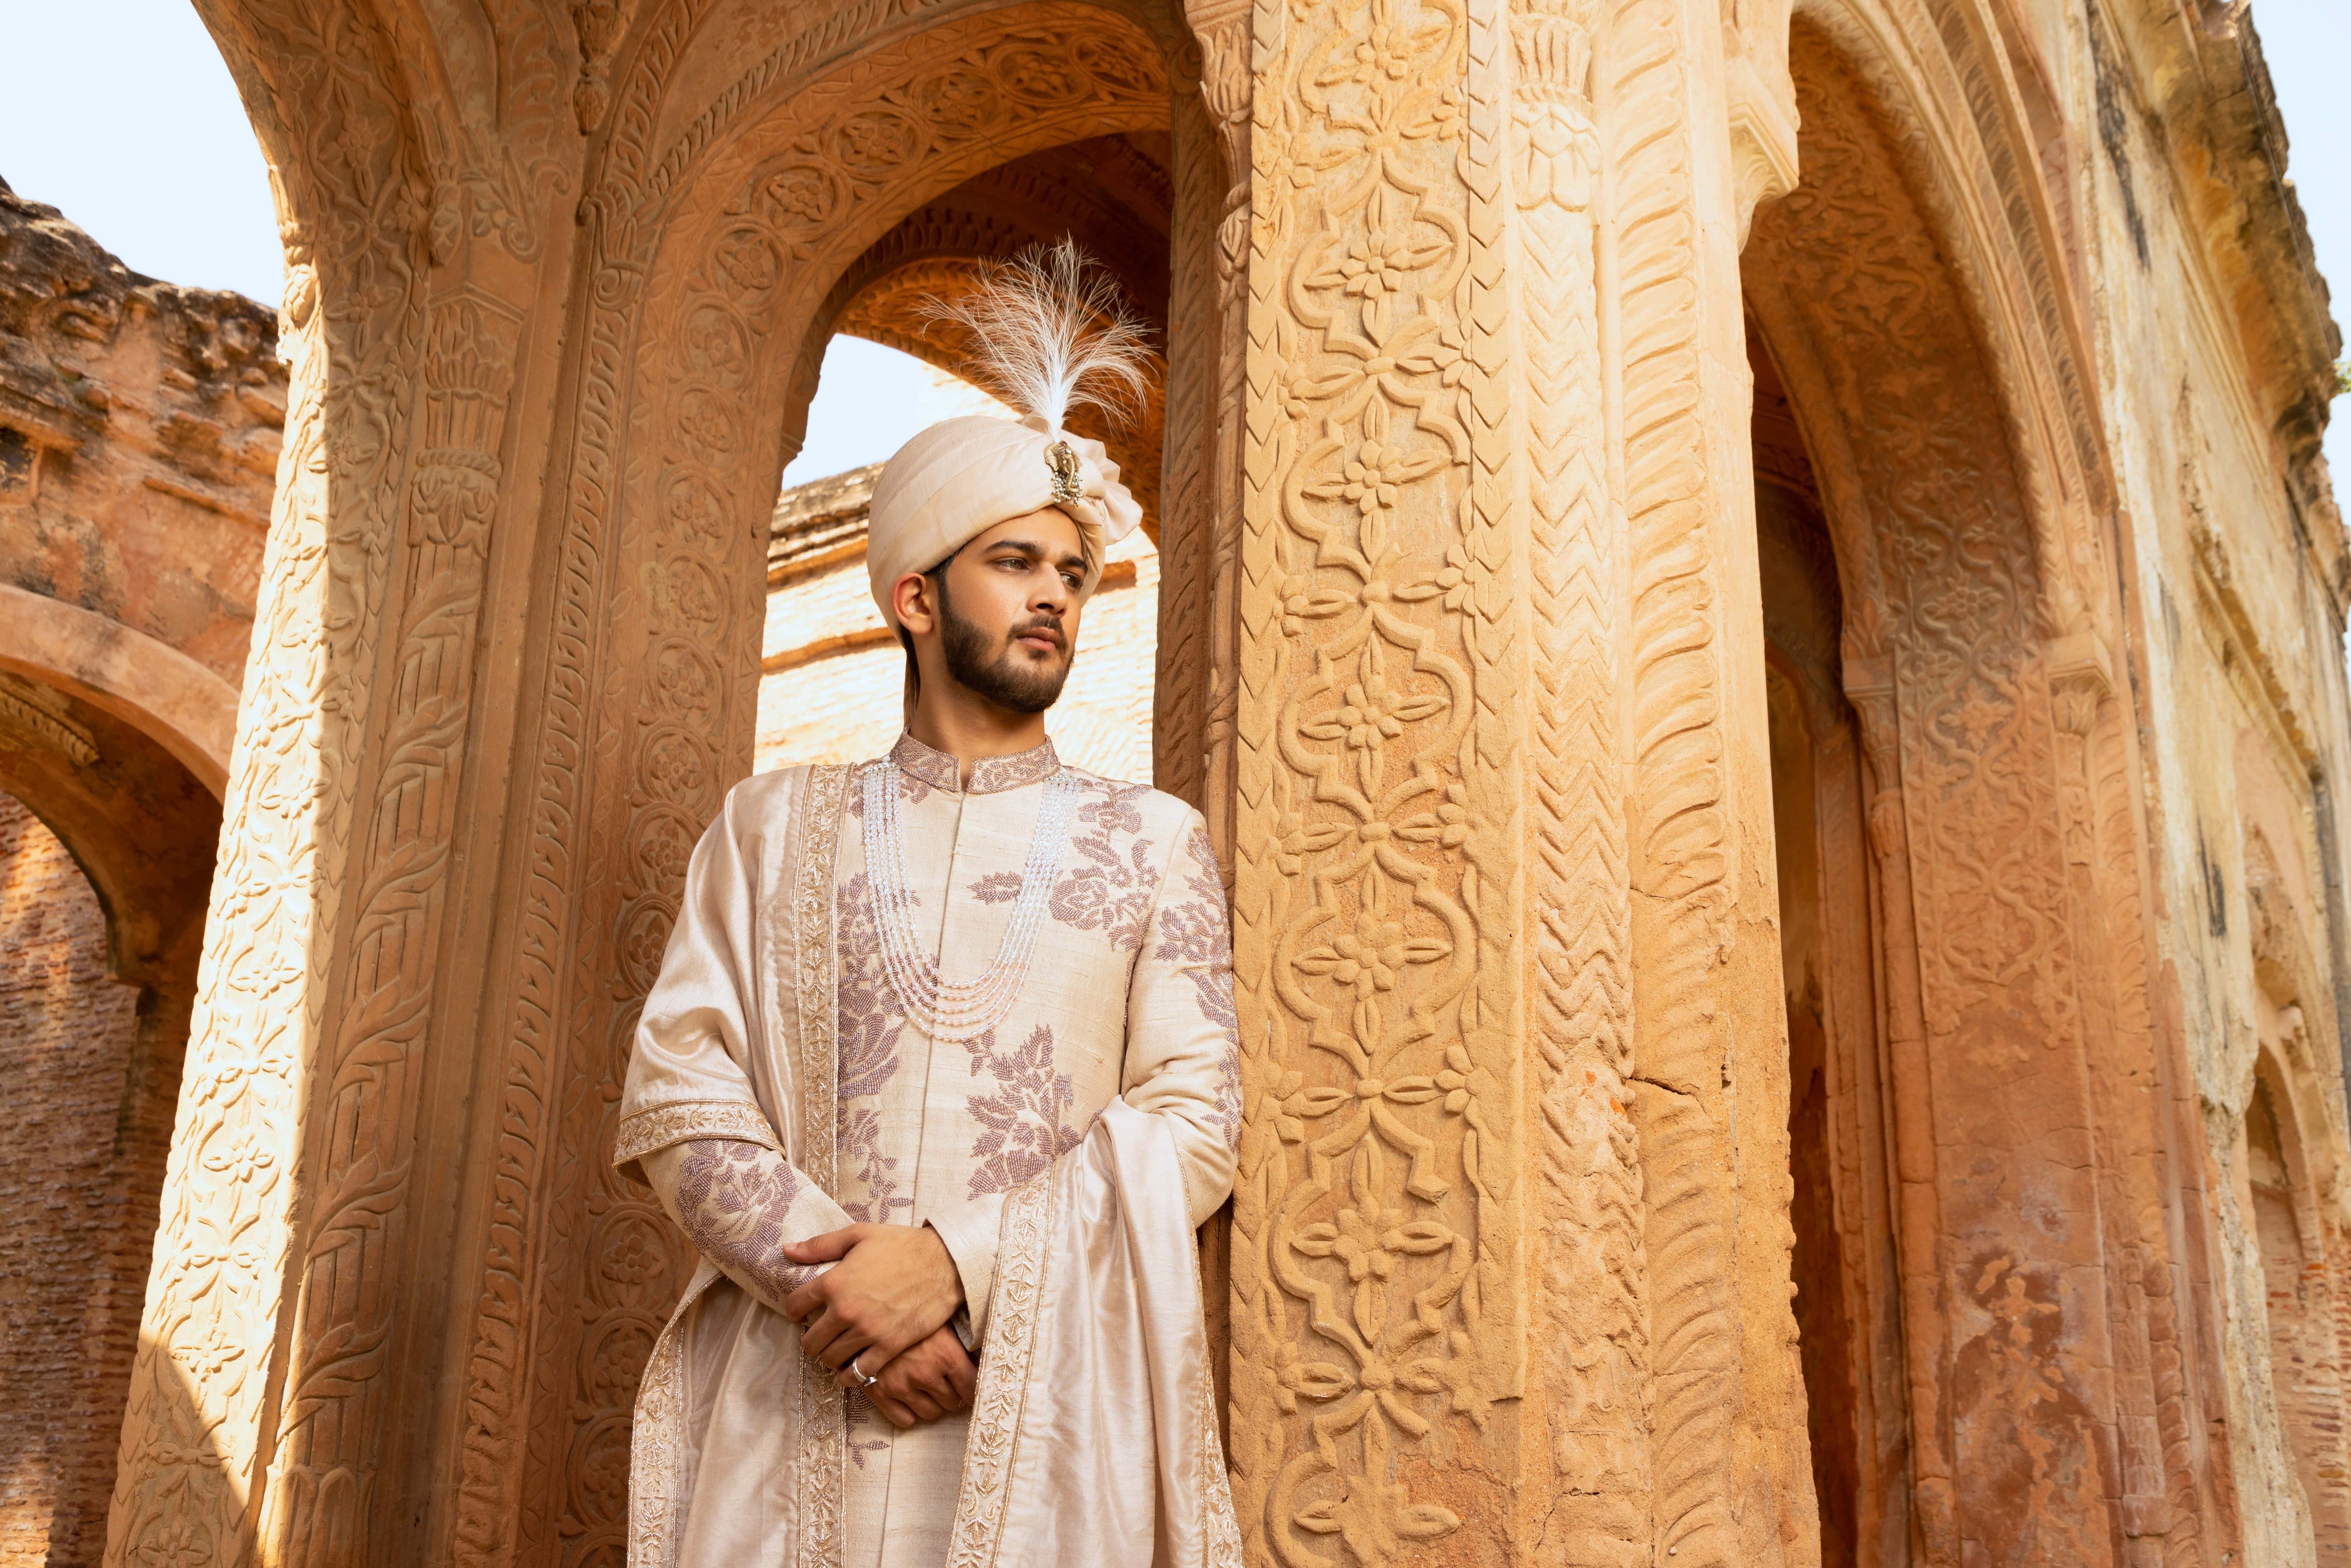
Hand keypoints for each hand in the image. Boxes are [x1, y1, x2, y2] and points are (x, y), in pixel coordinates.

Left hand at [782, 1222, 964, 1378]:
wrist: (945, 1263)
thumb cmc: (901, 1245)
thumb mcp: (859, 1235)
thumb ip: (820, 1246)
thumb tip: (788, 1250)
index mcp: (834, 1282)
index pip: (795, 1306)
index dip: (795, 1310)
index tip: (802, 1311)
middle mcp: (845, 1311)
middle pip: (810, 1342)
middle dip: (811, 1339)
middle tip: (821, 1333)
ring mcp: (867, 1332)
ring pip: (830, 1360)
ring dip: (829, 1357)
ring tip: (837, 1349)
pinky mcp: (888, 1347)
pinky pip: (858, 1374)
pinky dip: (850, 1375)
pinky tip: (852, 1367)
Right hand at [852, 1323, 976, 1428]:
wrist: (866, 1311)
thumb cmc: (909, 1311)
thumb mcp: (940, 1321)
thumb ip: (962, 1343)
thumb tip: (979, 1362)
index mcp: (946, 1354)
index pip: (972, 1388)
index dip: (974, 1390)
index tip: (971, 1388)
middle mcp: (925, 1374)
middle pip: (952, 1403)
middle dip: (952, 1394)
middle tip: (946, 1383)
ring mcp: (901, 1386)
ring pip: (930, 1414)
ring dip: (932, 1404)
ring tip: (927, 1388)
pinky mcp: (879, 1394)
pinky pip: (904, 1420)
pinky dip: (909, 1412)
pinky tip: (909, 1396)